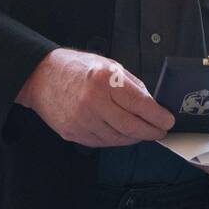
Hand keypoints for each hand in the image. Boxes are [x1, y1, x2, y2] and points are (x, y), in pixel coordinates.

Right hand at [16, 48, 174, 146]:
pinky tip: (123, 134)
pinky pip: (102, 142)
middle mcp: (93, 102)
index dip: (158, 116)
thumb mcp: (109, 65)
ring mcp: (81, 120)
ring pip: (118, 138)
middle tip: (160, 131)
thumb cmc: (76, 68)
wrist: (41, 77)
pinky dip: (116, 140)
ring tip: (143, 132)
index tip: (168, 120)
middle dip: (151, 132)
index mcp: (105, 80)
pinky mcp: (72, 133)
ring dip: (135, 138)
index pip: (140, 104)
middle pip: (131, 126)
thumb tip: (152, 103)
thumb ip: (131, 84)